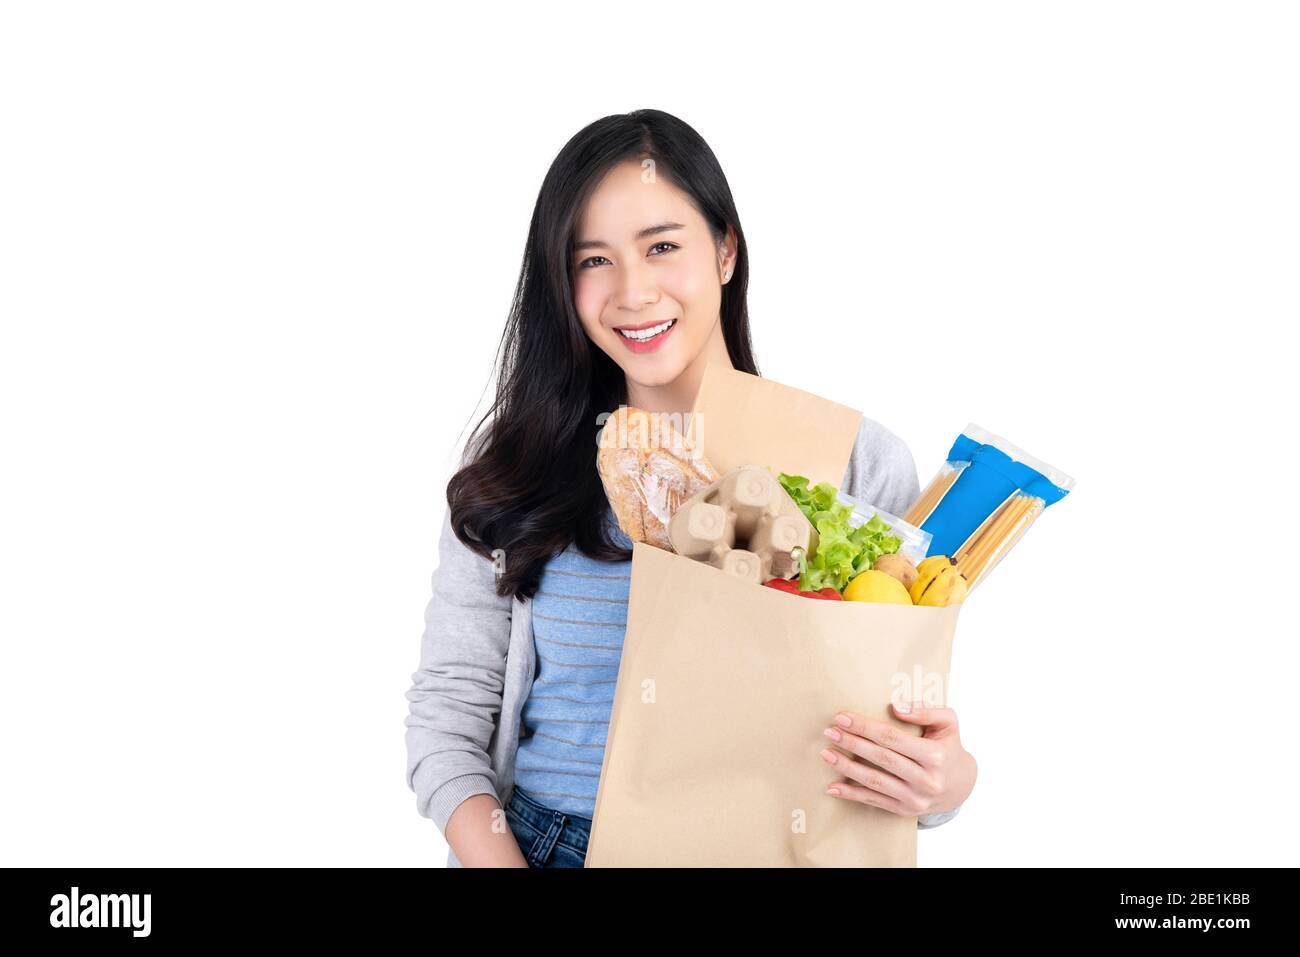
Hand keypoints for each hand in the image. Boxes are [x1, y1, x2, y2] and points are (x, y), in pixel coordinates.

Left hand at [818, 701, 975, 817]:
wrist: (960, 785)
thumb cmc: (948, 746)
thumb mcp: (947, 722)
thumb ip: (925, 711)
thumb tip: (896, 707)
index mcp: (935, 756)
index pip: (892, 738)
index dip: (865, 727)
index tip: (842, 717)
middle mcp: (926, 780)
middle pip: (881, 759)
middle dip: (852, 744)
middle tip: (829, 732)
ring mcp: (915, 799)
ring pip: (875, 782)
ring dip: (847, 768)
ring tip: (826, 754)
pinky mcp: (905, 810)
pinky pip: (874, 801)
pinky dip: (851, 795)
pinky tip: (832, 787)